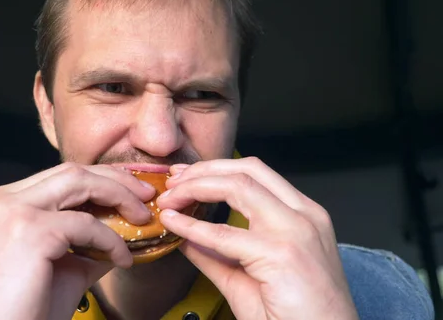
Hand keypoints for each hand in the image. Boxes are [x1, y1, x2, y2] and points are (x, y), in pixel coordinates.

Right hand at [0, 163, 153, 319]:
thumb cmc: (25, 310)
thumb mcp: (62, 266)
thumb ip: (88, 243)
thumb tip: (125, 231)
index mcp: (4, 203)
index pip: (60, 177)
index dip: (100, 179)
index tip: (131, 190)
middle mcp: (3, 199)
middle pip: (71, 172)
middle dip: (116, 180)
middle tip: (146, 196)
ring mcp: (13, 211)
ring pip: (79, 182)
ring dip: (119, 196)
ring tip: (143, 216)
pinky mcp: (29, 230)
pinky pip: (87, 224)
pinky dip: (112, 239)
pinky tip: (123, 259)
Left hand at [157, 158, 358, 319]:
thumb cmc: (294, 316)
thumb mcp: (246, 277)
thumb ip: (215, 253)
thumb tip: (184, 234)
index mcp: (303, 215)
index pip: (256, 173)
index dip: (215, 169)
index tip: (185, 177)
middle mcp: (304, 215)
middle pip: (247, 170)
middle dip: (203, 170)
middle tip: (172, 182)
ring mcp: (295, 231)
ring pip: (237, 186)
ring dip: (196, 188)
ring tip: (169, 198)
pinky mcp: (282, 254)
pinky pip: (224, 234)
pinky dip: (192, 225)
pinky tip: (172, 222)